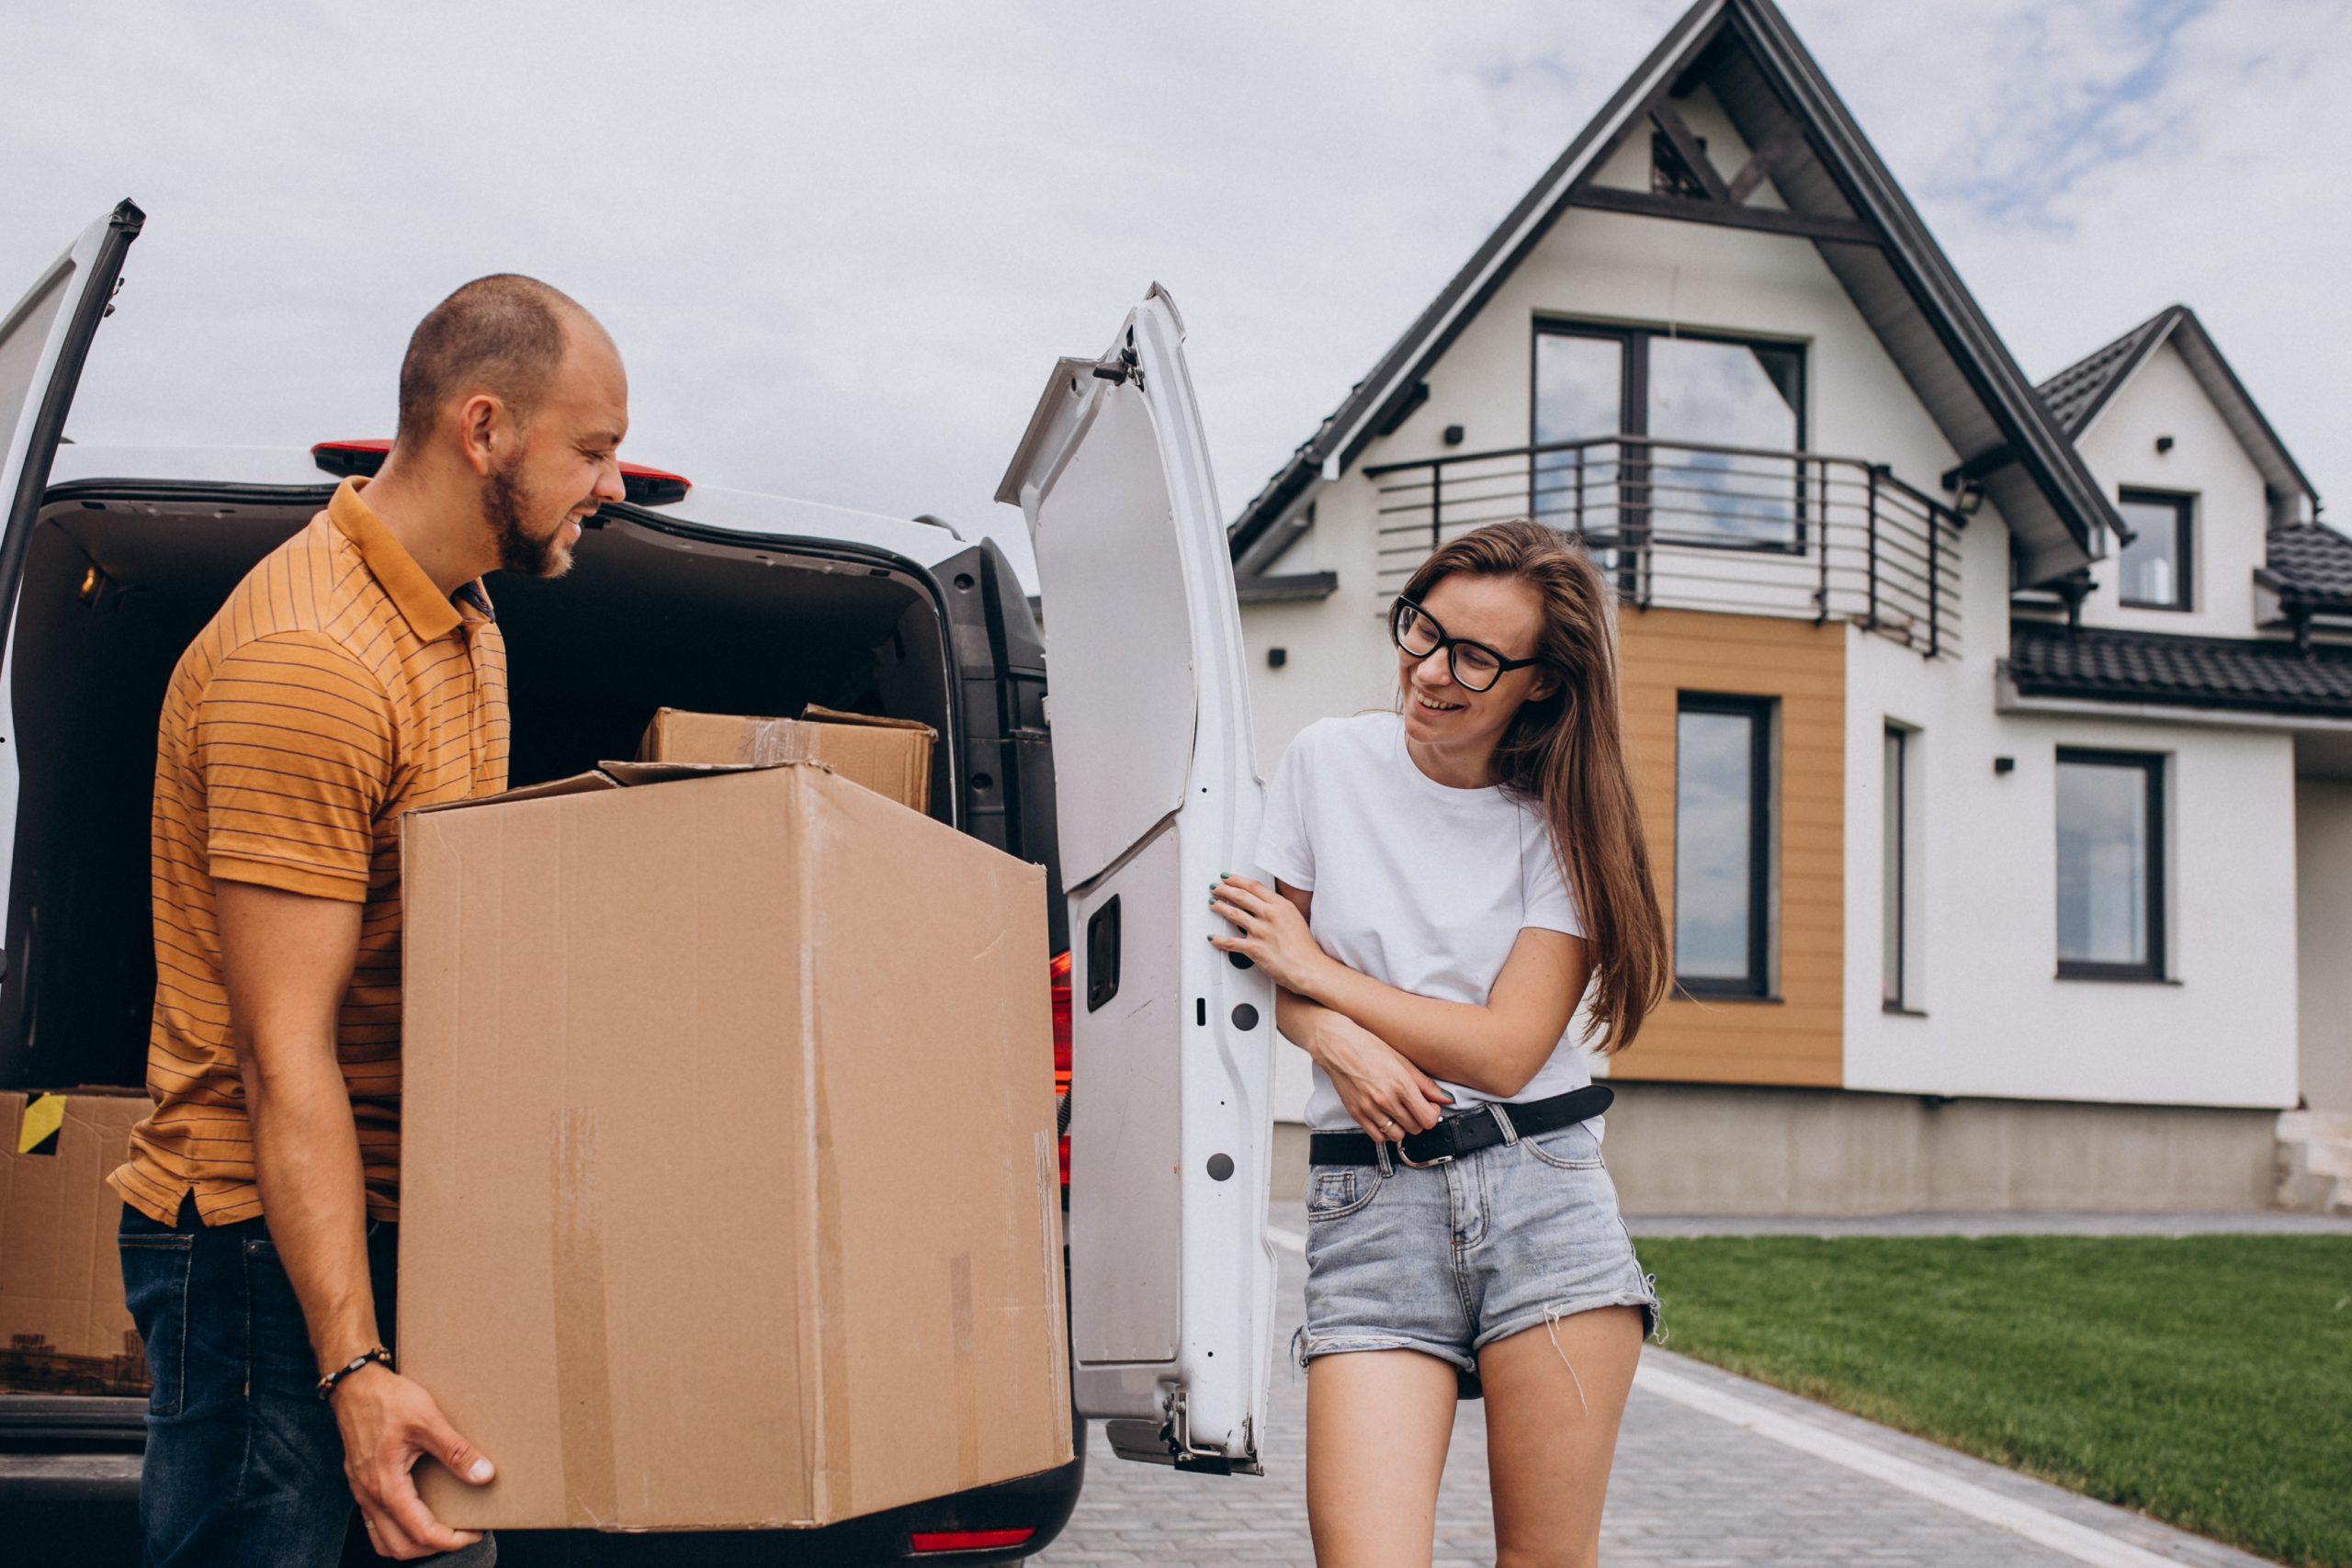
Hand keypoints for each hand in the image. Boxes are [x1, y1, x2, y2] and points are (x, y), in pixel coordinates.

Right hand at [328, 1362, 494, 1559]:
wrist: (354, 1385)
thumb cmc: (388, 1399)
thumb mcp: (428, 1420)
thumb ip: (456, 1450)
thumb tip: (484, 1474)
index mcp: (386, 1485)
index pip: (420, 1532)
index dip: (451, 1540)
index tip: (475, 1532)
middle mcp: (369, 1495)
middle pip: (399, 1546)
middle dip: (433, 1547)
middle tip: (462, 1533)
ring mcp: (361, 1491)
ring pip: (383, 1539)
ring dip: (412, 1542)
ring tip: (442, 1529)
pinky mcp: (361, 1483)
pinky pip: (376, 1522)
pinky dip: (398, 1528)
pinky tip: (418, 1511)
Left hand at [1209, 875, 1329, 993]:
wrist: (1309, 968)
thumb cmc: (1304, 948)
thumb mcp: (1295, 918)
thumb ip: (1279, 910)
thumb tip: (1264, 905)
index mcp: (1281, 906)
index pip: (1253, 886)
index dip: (1237, 880)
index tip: (1228, 878)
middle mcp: (1270, 915)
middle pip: (1241, 896)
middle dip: (1224, 890)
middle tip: (1216, 888)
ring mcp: (1261, 931)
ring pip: (1233, 914)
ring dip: (1219, 907)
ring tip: (1213, 904)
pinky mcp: (1254, 948)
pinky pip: (1231, 942)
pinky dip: (1219, 940)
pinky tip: (1213, 937)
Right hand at [1308, 1009, 1451, 1141]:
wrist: (1337, 1046)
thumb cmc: (1368, 1047)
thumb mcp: (1402, 1060)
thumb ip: (1425, 1083)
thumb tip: (1445, 1098)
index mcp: (1401, 1085)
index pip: (1428, 1118)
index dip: (1433, 1115)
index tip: (1430, 1107)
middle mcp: (1386, 1099)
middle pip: (1415, 1128)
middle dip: (1419, 1120)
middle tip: (1415, 1108)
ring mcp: (1370, 1109)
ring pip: (1397, 1136)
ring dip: (1402, 1128)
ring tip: (1400, 1114)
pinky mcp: (1356, 1114)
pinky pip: (1377, 1136)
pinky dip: (1384, 1132)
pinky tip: (1385, 1118)